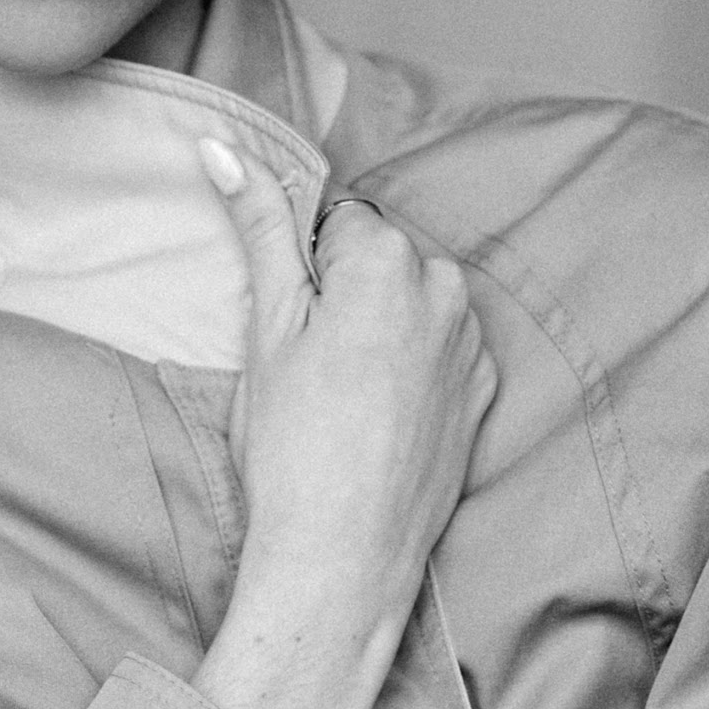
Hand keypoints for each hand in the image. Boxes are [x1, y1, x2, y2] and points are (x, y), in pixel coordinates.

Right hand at [189, 141, 496, 708]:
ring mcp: (474, 345)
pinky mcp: (484, 395)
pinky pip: (440, 352)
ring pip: (412, 305)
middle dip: (344, 292)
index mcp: (390, 259)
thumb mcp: (266, 327)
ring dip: (378, 329)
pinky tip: (373, 420)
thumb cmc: (292, 445)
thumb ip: (259, 228)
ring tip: (339, 400)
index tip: (285, 322)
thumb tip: (225, 148)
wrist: (343, 560)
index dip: (301, 268)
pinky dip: (409, 370)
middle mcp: (447, 289)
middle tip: (304, 367)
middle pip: (381, 259)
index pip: (336, 220)